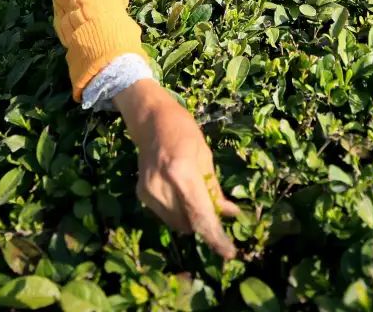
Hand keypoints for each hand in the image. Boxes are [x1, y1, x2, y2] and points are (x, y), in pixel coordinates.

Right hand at [113, 79, 240, 258]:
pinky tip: (182, 194)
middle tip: (218, 213)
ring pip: (177, 223)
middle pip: (189, 224)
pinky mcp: (142, 195)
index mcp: (181, 173)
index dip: (215, 237)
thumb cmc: (184, 132)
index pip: (200, 215)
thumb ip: (214, 189)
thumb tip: (229, 214)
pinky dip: (179, 212)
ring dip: (193, 219)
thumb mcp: (205, 156)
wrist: (151, 121)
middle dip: (206, 225)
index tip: (229, 252)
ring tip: (198, 197)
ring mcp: (148, 192)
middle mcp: (162, 186)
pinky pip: (166, 215)